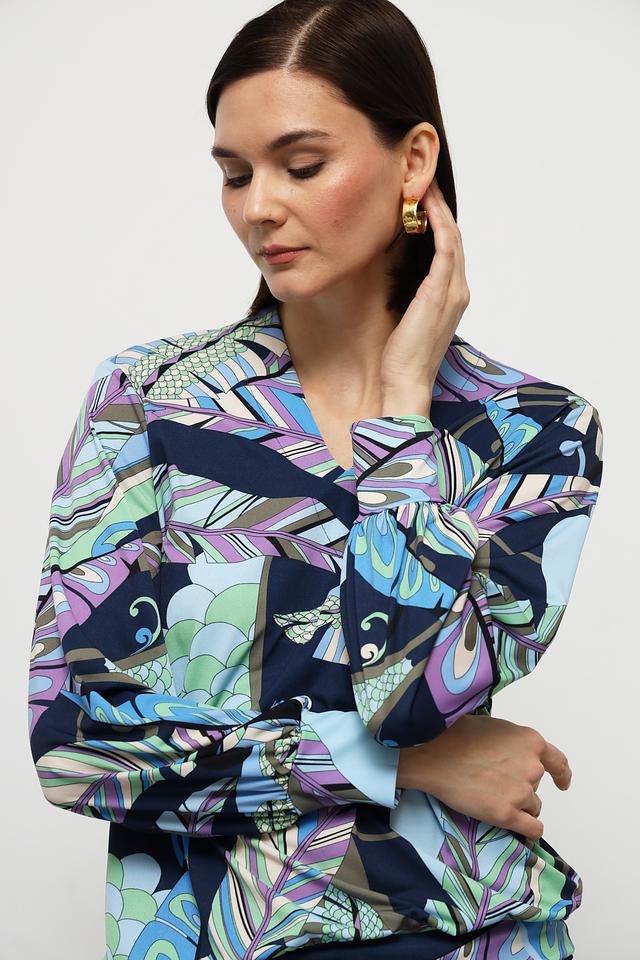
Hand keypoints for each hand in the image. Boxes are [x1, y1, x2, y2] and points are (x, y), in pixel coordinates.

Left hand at [380, 178, 470, 401]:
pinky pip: (445, 248)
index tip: (422, 199)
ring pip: (451, 237)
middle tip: (424, 180)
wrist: (405, 382)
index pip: (448, 249)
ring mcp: (453, 291)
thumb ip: (410, 295)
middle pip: (454, 237)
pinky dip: (438, 225)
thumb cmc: (402, 357)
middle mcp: (458, 291)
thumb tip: (396, 277)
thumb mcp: (407, 318)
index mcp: (451, 297)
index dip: (438, 221)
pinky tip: (425, 208)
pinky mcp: (441, 292)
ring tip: (424, 185)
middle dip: (440, 207)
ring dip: (439, 209)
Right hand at [396, 714, 572, 841]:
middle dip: (521, 785)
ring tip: (492, 797)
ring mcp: (521, 792)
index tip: (562, 783)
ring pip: (532, 806)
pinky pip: (532, 828)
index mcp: (531, 742)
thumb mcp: (494, 727)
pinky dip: (528, 828)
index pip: (558, 762)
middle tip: (494, 780)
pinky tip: (518, 826)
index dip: (561, 774)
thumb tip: (514, 754)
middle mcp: (533, 767)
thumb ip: (513, 743)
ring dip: (519, 805)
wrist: (434, 756)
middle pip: (537, 785)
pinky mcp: (507, 814)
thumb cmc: (457, 735)